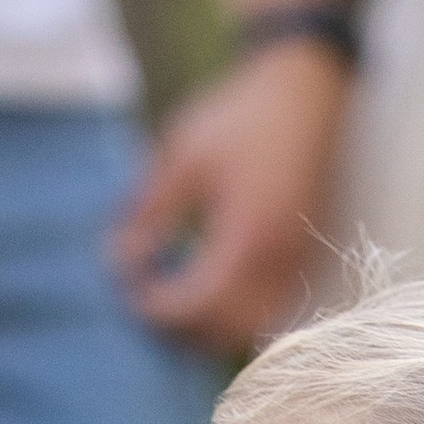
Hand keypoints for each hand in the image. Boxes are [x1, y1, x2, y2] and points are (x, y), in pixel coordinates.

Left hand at [110, 35, 350, 348]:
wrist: (307, 91)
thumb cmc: (241, 116)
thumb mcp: (183, 154)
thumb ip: (149, 212)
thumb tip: (117, 261)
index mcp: (248, 236)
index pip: (197, 304)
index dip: (157, 309)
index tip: (126, 291)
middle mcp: (280, 261)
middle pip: (226, 332)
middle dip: (181, 330)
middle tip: (143, 305)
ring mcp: (298, 265)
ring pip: (251, 330)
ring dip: (208, 329)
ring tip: (170, 301)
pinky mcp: (303, 260)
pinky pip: (268, 312)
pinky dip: (233, 315)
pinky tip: (204, 288)